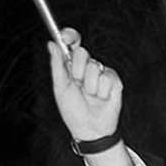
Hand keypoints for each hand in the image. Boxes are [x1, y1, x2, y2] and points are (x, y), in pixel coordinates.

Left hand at [48, 26, 123, 146]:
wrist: (89, 129)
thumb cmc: (73, 110)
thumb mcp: (60, 88)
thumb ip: (57, 65)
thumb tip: (51, 44)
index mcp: (72, 66)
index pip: (72, 44)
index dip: (69, 36)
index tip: (65, 36)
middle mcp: (87, 66)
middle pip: (82, 52)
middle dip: (76, 69)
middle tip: (77, 83)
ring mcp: (101, 73)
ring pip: (94, 66)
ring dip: (89, 85)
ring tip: (90, 96)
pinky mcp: (114, 81)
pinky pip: (106, 78)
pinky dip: (101, 92)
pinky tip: (100, 99)